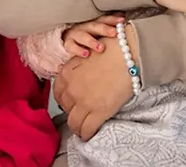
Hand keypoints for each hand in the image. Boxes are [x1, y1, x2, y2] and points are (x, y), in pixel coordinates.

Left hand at [54, 26, 135, 140]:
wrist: (127, 54)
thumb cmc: (110, 50)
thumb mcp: (85, 55)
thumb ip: (76, 68)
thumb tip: (74, 76)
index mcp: (66, 74)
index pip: (58, 94)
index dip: (65, 100)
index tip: (71, 103)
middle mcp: (71, 90)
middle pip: (65, 109)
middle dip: (72, 113)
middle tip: (80, 114)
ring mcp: (84, 102)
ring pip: (73, 123)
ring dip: (77, 128)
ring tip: (82, 129)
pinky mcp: (98, 112)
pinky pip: (87, 130)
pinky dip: (86, 135)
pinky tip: (88, 135)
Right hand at [62, 14, 124, 57]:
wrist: (67, 40)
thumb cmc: (87, 36)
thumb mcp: (97, 32)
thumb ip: (109, 28)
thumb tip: (123, 19)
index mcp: (93, 23)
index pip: (103, 19)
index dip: (112, 19)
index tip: (122, 21)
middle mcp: (84, 27)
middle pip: (94, 26)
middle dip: (104, 29)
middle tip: (113, 33)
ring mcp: (75, 34)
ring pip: (82, 36)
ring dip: (92, 41)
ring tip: (100, 48)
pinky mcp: (68, 44)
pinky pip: (71, 46)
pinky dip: (78, 50)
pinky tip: (86, 54)